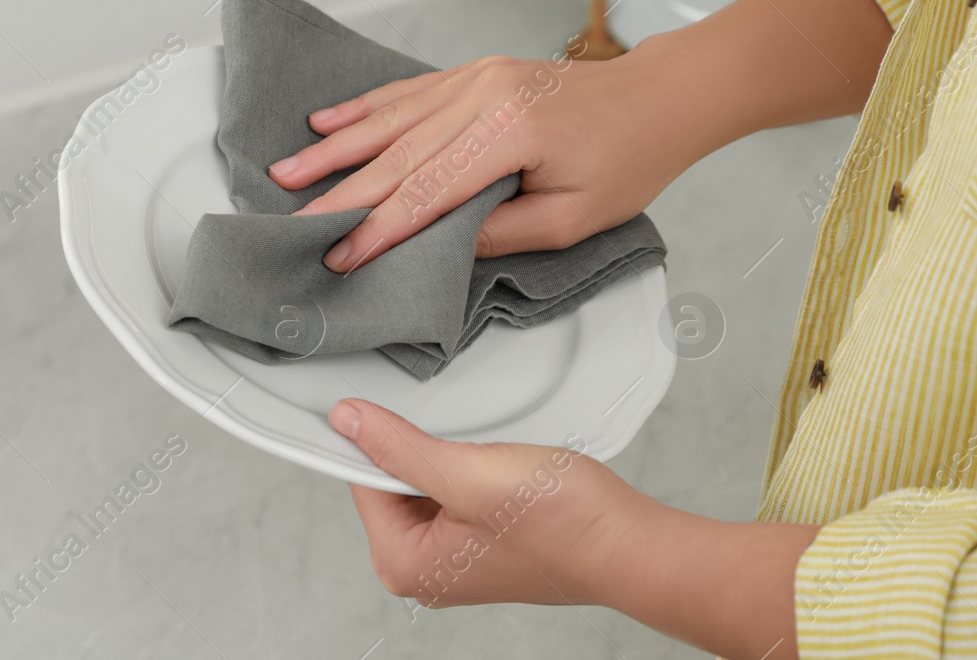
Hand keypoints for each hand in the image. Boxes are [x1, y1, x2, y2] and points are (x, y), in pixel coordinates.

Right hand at [271, 49, 691, 271]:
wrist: (657, 99)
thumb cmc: (628, 159)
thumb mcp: (572, 218)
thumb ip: (500, 234)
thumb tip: (438, 247)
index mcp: (511, 132)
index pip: (427, 190)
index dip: (378, 229)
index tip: (340, 257)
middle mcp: (486, 94)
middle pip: (398, 153)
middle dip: (341, 193)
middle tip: (293, 224)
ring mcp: (478, 76)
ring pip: (392, 117)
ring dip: (336, 147)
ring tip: (288, 172)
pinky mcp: (477, 72)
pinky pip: (409, 91)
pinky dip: (365, 108)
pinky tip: (327, 120)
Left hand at [331, 399, 816, 658]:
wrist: (628, 543)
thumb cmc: (562, 523)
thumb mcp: (468, 473)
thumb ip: (400, 449)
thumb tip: (348, 423)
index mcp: (405, 564)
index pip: (361, 482)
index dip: (378, 438)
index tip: (392, 406)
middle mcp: (425, 570)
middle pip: (393, 482)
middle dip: (425, 450)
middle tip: (469, 445)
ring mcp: (456, 558)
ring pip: (429, 482)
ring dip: (455, 458)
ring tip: (495, 460)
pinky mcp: (484, 541)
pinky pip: (459, 491)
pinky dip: (476, 470)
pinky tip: (506, 468)